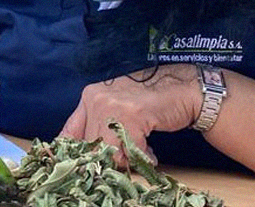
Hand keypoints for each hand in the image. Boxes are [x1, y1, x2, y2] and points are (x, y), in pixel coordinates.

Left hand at [59, 64, 201, 166]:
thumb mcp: (115, 106)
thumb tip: (79, 154)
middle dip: (109, 157)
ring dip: (126, 159)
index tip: (81, 166)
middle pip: (90, 146)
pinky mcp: (132, 114)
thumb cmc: (150, 100)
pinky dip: (142, 157)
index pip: (69, 133)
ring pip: (108, 152)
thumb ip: (96, 125)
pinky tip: (150, 149)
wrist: (185, 89)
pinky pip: (129, 151)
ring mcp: (112, 106)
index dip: (75, 153)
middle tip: (127, 156)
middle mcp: (96, 99)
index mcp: (89, 97)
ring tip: (141, 150)